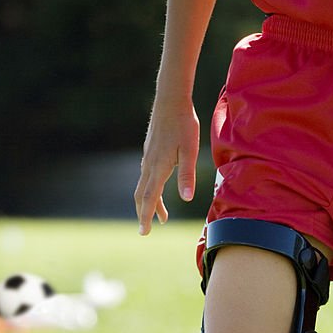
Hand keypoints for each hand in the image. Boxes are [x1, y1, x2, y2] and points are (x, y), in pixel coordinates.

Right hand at [134, 96, 199, 234]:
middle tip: (145, 231)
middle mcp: (149, 164)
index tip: (143, 232)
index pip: (149, 198)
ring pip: (144, 186)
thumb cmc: (184, 124)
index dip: (146, 216)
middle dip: (143, 214)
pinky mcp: (150, 151)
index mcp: (159, 167)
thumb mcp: (190, 150)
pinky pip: (147, 176)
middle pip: (142, 195)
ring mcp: (148, 157)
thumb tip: (186, 198)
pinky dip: (151, 189)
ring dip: (150, 203)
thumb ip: (187, 174)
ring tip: (162, 217)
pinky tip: (158, 189)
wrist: (170, 99)